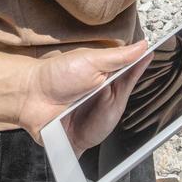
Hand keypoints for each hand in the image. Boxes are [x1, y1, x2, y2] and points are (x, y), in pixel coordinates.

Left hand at [17, 41, 150, 147]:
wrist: (30, 97)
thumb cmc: (56, 76)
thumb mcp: (90, 61)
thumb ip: (119, 56)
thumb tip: (142, 46)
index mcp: (105, 76)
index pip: (129, 72)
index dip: (139, 66)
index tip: (151, 55)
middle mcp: (103, 96)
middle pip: (124, 94)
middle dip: (122, 88)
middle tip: (115, 81)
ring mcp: (96, 117)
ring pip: (115, 113)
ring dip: (109, 105)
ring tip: (96, 95)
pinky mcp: (89, 136)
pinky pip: (102, 134)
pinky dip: (101, 126)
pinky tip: (98, 119)